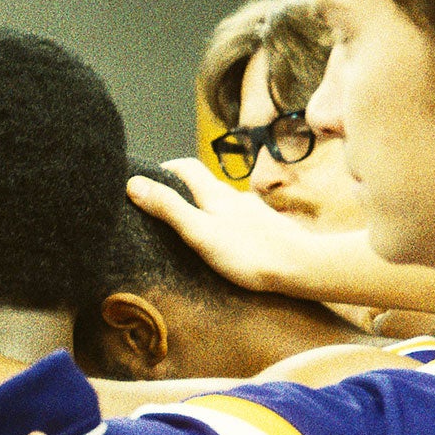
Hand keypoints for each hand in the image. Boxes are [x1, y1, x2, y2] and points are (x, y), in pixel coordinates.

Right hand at [127, 158, 314, 293]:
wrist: (301, 266)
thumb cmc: (248, 253)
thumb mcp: (198, 232)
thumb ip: (168, 208)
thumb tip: (133, 184)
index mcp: (216, 195)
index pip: (187, 167)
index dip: (166, 168)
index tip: (148, 180)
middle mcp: (236, 197)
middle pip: (205, 185)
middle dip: (184, 191)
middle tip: (166, 208)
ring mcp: (255, 212)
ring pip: (225, 204)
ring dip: (208, 209)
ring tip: (196, 231)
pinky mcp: (269, 229)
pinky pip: (242, 221)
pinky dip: (229, 225)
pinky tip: (229, 244)